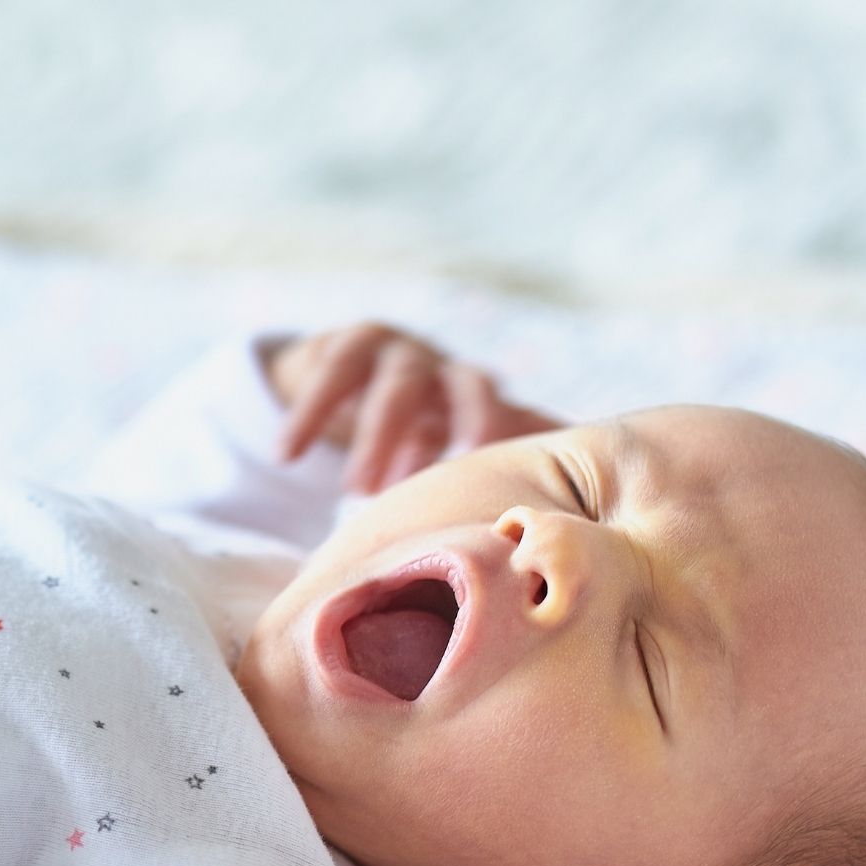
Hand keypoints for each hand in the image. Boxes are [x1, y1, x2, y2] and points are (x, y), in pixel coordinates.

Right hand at [264, 323, 561, 493]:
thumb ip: (501, 468)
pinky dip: (310, 416)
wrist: (349, 371)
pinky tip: (287, 455)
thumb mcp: (454, 446)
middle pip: (462, 390)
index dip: (515, 444)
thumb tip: (577, 520)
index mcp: (480, 398)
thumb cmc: (418, 425)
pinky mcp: (343, 344)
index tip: (510, 489)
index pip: (512, 415)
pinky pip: (328, 375)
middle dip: (454, 433)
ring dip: (377, 437)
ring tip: (358, 492)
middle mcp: (446, 367)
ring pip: (393, 385)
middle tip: (442, 488)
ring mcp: (396, 349)